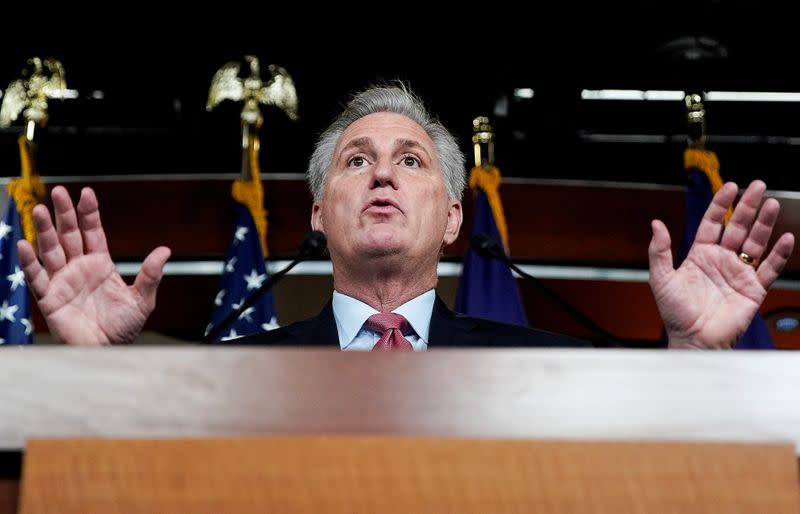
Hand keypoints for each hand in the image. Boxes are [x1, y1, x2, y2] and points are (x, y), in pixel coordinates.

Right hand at [17, 186, 170, 344]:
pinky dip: (29, 262)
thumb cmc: (124, 328)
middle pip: (69, 235)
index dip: (89, 213)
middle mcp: (79, 268)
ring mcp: (62, 281)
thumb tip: (165, 250)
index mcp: (101, 264)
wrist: (109, 352)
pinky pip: (37, 278)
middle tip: (58, 192)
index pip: (93, 233)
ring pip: (51, 250)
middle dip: (64, 213)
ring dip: (44, 230)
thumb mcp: (142, 300)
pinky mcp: (50, 298)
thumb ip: (151, 275)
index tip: (86, 193)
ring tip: (39, 210)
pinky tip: (24, 245)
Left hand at [648, 180, 794, 348]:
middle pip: (738, 228)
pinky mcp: (753, 289)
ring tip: (772, 204)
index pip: (713, 223)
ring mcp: (739, 273)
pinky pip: (769, 268)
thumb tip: (656, 224)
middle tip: (758, 186)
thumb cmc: (675, 313)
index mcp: (700, 255)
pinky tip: (786, 238)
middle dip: (748, 206)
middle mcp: (721, 260)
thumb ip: (659, 251)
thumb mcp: (661, 278)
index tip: (730, 187)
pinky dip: (779, 254)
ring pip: (755, 243)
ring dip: (764, 224)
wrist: (692, 340)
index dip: (721, 205)